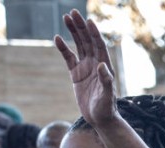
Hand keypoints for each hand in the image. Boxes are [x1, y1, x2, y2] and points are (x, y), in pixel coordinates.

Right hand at [54, 9, 116, 127]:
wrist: (100, 119)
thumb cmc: (107, 108)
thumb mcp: (107, 96)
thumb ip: (106, 81)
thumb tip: (101, 66)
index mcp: (105, 66)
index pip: (99, 45)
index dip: (94, 33)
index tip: (88, 21)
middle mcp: (95, 64)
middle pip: (87, 41)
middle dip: (81, 27)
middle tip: (73, 12)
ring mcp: (85, 68)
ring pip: (78, 45)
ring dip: (73, 32)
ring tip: (66, 17)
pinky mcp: (76, 74)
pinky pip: (69, 58)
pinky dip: (63, 48)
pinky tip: (57, 38)